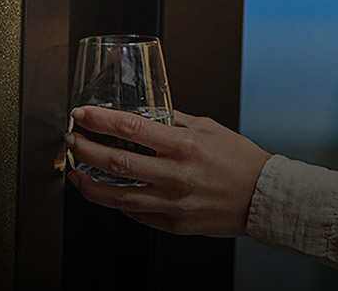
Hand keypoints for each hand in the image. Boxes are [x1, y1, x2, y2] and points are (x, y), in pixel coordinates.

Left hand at [66, 107, 271, 236]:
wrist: (264, 197)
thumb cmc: (241, 161)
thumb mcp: (210, 128)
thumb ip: (175, 121)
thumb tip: (148, 114)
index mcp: (184, 145)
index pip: (130, 127)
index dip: (99, 120)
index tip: (82, 115)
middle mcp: (176, 174)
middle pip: (116, 162)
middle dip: (85, 150)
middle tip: (73, 141)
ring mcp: (173, 203)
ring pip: (117, 196)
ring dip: (90, 184)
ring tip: (76, 173)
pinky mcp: (174, 224)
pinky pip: (137, 215)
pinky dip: (118, 203)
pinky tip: (108, 194)